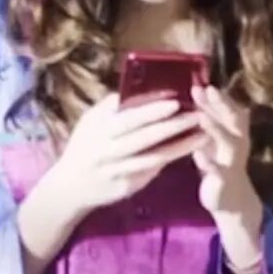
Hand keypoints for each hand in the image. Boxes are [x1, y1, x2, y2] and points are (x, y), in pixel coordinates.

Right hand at [53, 92, 205, 216]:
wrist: (69, 187)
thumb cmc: (84, 146)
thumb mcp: (90, 121)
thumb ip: (111, 106)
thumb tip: (137, 86)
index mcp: (99, 128)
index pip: (129, 117)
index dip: (153, 109)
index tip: (176, 100)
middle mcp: (107, 150)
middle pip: (144, 137)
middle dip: (173, 126)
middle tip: (198, 115)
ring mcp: (118, 171)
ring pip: (153, 158)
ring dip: (180, 147)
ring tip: (203, 136)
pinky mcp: (126, 187)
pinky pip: (151, 173)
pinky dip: (170, 163)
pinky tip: (189, 154)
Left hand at [192, 84, 263, 267]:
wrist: (230, 201)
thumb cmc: (218, 164)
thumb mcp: (215, 139)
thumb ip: (209, 117)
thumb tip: (197, 89)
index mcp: (235, 131)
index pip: (229, 107)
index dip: (218, 95)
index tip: (202, 82)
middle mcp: (238, 142)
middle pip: (233, 119)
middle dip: (221, 104)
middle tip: (206, 90)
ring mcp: (232, 161)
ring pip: (229, 142)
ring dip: (216, 129)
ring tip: (201, 117)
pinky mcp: (224, 180)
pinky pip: (218, 171)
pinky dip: (209, 163)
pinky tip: (198, 156)